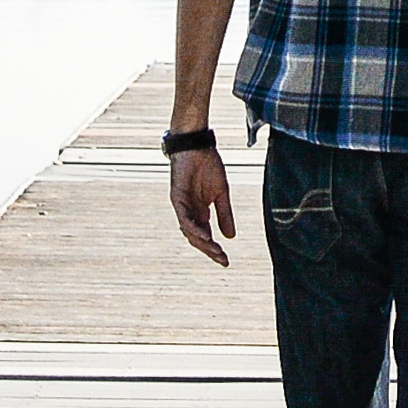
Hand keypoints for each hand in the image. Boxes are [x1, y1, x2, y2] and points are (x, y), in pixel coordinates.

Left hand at [172, 140, 235, 265]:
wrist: (198, 147)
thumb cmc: (208, 166)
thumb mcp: (222, 194)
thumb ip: (224, 214)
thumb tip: (231, 237)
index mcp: (200, 212)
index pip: (206, 236)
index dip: (215, 249)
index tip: (226, 261)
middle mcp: (189, 212)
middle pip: (197, 238)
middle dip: (210, 250)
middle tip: (222, 260)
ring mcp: (182, 206)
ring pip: (189, 231)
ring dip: (202, 243)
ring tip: (215, 251)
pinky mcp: (177, 198)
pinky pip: (183, 218)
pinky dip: (193, 228)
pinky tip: (205, 236)